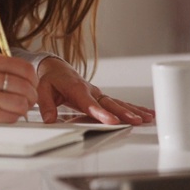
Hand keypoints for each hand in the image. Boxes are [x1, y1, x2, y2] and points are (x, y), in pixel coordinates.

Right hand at [0, 52, 39, 124]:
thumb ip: (7, 68)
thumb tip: (33, 80)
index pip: (25, 68)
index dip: (34, 79)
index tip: (33, 85)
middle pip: (25, 87)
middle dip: (32, 96)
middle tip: (29, 99)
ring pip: (21, 103)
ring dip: (24, 108)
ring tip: (20, 108)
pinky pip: (11, 116)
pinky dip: (14, 117)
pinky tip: (9, 114)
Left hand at [35, 57, 155, 125]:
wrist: (56, 69)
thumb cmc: (51, 80)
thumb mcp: (42, 90)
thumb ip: (46, 105)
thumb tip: (49, 119)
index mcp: (77, 88)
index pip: (90, 103)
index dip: (101, 113)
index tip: (111, 120)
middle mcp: (91, 90)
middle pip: (109, 103)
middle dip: (123, 113)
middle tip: (135, 121)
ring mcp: (98, 94)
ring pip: (118, 103)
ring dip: (133, 111)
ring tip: (147, 118)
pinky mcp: (102, 97)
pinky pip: (119, 103)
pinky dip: (134, 108)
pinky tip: (146, 113)